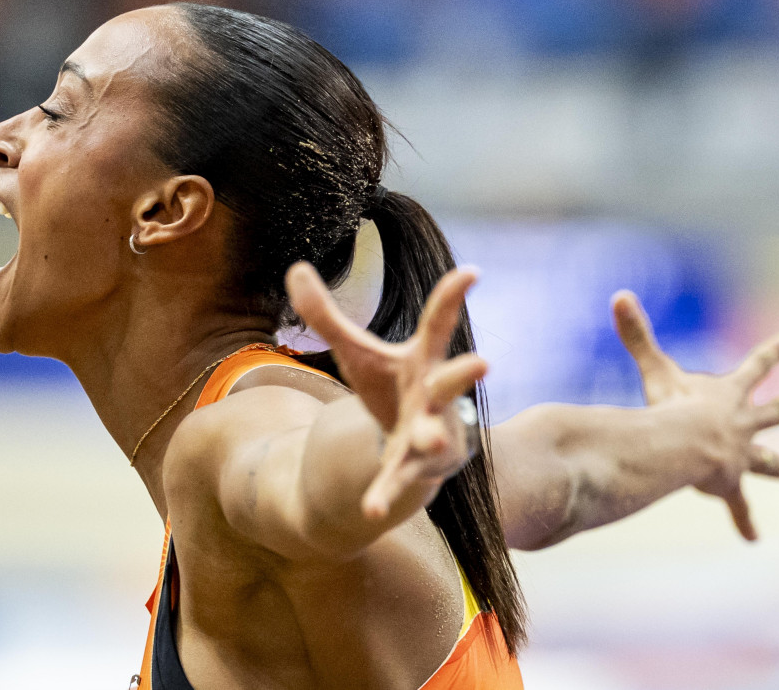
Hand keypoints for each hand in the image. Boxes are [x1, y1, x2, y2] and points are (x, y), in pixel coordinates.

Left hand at [285, 262, 487, 519]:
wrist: (410, 444)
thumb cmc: (389, 387)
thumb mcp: (356, 350)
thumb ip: (326, 314)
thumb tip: (295, 268)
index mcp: (423, 360)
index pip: (440, 324)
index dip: (453, 297)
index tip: (472, 271)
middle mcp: (435, 395)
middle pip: (451, 382)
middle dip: (464, 374)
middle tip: (483, 363)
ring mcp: (430, 432)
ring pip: (435, 435)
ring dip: (435, 438)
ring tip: (437, 441)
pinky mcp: (413, 467)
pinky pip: (399, 480)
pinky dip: (385, 494)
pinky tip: (369, 510)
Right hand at [612, 290, 778, 539]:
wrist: (688, 447)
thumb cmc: (673, 405)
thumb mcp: (655, 368)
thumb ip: (636, 334)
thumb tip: (618, 295)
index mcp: (729, 394)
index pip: (756, 366)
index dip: (774, 352)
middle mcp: (742, 424)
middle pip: (773, 413)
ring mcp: (740, 455)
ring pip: (768, 460)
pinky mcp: (731, 483)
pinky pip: (739, 505)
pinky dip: (744, 520)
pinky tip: (753, 538)